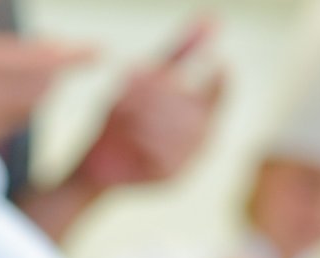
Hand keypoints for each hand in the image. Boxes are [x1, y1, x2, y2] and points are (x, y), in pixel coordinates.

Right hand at [0, 0, 94, 144]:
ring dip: (34, 93)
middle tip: (64, 57)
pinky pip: (1, 130)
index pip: (35, 62)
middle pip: (36, 92)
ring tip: (31, 74)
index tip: (97, 51)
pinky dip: (11, 111)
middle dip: (54, 72)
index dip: (72, 55)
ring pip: (22, 113)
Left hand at [72, 19, 225, 188]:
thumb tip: (214, 17)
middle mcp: (203, 138)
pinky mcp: (171, 177)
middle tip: (132, 76)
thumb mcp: (153, 76)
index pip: (219, 92)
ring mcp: (190, 160)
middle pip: (191, 107)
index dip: (198, 76)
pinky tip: (122, 122)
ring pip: (175, 128)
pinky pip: (160, 151)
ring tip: (121, 100)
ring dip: (146, 109)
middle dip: (159, 88)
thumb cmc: (129, 115)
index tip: (160, 67)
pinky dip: (139, 133)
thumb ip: (185, 49)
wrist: (100, 160)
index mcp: (205, 113)